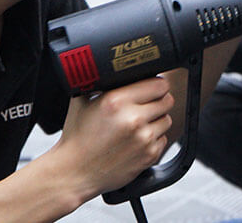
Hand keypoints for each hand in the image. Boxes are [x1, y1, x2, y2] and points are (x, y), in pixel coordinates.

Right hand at [50, 76, 174, 198]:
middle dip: (158, 101)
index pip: (158, 83)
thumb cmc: (77, 138)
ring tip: (138, 125)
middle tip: (145, 106)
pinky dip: (154, 139)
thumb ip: (100, 82)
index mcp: (116, 101)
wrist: (74, 173)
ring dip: (157, 120)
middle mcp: (132, 119)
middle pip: (167, 100)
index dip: (156, 84)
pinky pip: (163, 139)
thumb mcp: (82, 101)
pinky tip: (136, 141)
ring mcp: (143, 138)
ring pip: (167, 119)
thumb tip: (116, 69)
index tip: (151, 88)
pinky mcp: (149, 155)